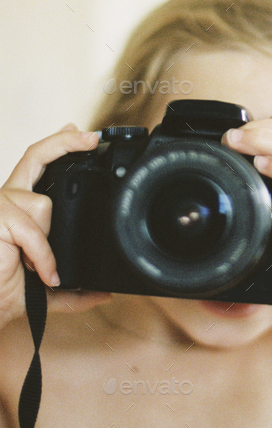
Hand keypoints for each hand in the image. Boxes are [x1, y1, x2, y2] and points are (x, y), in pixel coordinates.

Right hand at [0, 124, 111, 329]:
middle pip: (35, 155)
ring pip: (43, 205)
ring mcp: (0, 206)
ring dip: (46, 243)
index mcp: (19, 207)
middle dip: (64, 141)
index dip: (58, 145)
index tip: (80, 133)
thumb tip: (104, 294)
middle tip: (90, 138)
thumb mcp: (46, 290)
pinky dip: (42, 254)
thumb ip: (74, 291)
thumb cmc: (2, 292)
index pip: (38, 166)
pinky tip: (39, 271)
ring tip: (38, 267)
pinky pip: (32, 229)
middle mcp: (8, 199)